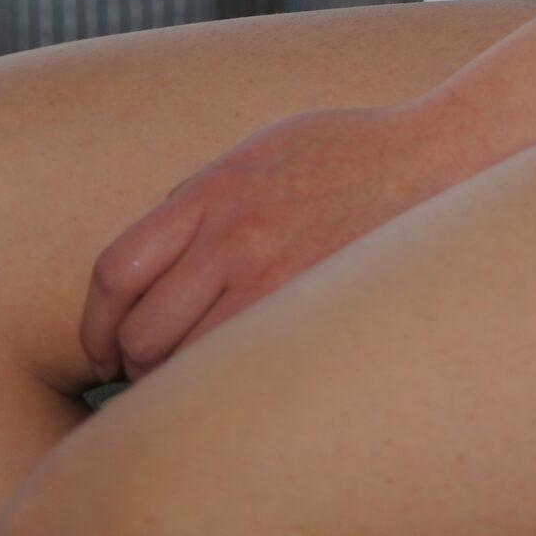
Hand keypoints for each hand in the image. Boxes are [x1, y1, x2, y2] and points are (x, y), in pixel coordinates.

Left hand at [78, 99, 455, 383]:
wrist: (439, 157)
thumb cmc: (350, 155)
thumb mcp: (264, 148)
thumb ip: (202, 197)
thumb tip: (150, 261)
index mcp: (216, 188)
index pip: (116, 270)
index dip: (96, 324)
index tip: (103, 349)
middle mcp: (237, 233)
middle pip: (142, 332)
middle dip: (136, 364)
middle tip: (153, 375)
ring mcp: (278, 278)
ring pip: (187, 366)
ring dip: (182, 384)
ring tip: (201, 383)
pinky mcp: (315, 309)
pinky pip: (243, 371)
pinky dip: (229, 387)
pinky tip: (244, 382)